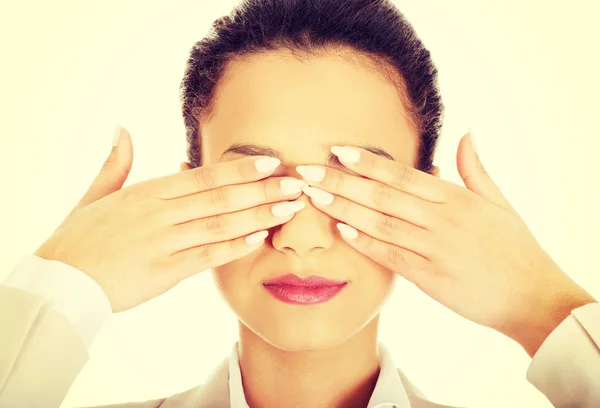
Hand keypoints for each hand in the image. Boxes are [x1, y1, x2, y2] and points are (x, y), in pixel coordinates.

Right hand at [34, 127, 306, 311]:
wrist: (62, 281)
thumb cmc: (80, 238)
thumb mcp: (96, 195)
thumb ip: (115, 163)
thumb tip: (121, 129)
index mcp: (148, 191)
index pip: (203, 175)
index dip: (240, 168)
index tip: (271, 162)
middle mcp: (160, 212)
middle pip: (220, 196)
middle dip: (262, 189)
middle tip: (297, 183)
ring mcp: (164, 241)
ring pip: (220, 223)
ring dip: (258, 215)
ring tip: (290, 208)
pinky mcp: (165, 271)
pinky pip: (207, 256)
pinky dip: (234, 246)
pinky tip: (259, 238)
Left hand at [296, 132, 595, 353]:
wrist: (532, 296)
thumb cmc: (515, 248)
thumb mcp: (499, 202)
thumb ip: (475, 168)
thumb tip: (465, 134)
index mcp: (456, 197)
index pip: (403, 174)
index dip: (368, 162)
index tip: (337, 151)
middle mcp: (442, 219)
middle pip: (382, 195)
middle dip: (341, 181)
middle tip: (307, 171)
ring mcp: (434, 248)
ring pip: (380, 222)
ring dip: (344, 208)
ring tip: (315, 197)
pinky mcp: (429, 277)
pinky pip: (390, 256)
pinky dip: (364, 243)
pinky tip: (341, 230)